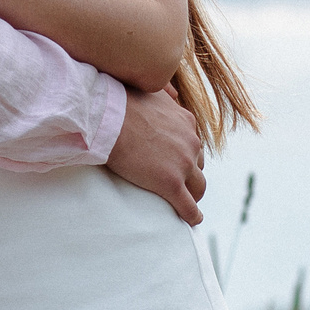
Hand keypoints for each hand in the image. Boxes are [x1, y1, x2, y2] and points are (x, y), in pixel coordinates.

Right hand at [106, 86, 205, 224]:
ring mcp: (182, 164)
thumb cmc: (122, 102)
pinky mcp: (170, 184)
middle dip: (190, 174)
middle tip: (179, 183)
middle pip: (198, 165)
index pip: (193, 143)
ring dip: (193, 194)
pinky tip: (192, 220)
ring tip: (186, 203)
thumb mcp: (152, 89)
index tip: (178, 162)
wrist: (110, 118)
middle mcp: (191, 143)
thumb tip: (172, 91)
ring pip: (198, 186)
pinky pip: (188, 206)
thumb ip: (166, 94)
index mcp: (187, 122)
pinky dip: (193, 215)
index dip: (186, 155)